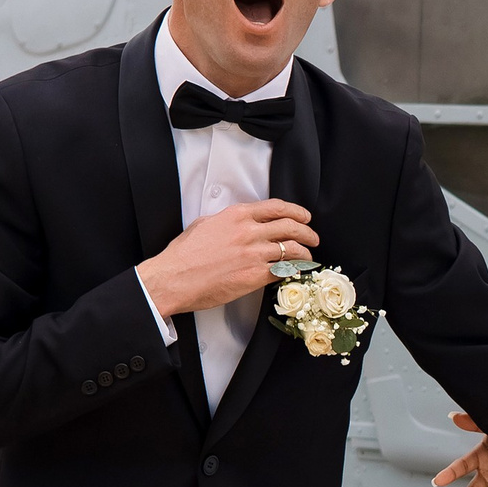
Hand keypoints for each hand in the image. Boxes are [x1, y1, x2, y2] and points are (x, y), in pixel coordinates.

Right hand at [139, 200, 314, 316]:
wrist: (174, 278)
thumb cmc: (183, 255)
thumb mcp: (205, 225)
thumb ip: (227, 222)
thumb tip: (239, 224)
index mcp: (236, 216)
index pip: (276, 207)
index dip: (296, 211)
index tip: (304, 216)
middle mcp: (248, 232)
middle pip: (290, 226)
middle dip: (307, 232)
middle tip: (313, 237)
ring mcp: (254, 254)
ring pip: (292, 249)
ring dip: (305, 253)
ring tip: (309, 257)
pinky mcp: (255, 276)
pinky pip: (284, 270)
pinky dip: (295, 270)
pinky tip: (298, 272)